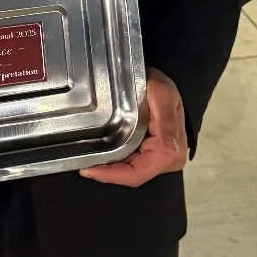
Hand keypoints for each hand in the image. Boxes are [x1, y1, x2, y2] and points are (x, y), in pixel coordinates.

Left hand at [79, 67, 187, 186]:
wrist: (163, 80)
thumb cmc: (162, 86)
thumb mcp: (162, 95)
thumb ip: (165, 123)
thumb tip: (168, 151)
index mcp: (171, 152)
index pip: (137, 174)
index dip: (112, 175)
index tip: (89, 170)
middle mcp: (169, 160)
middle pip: (132, 176)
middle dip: (108, 172)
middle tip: (85, 164)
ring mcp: (162, 160)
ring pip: (130, 172)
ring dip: (111, 168)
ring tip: (90, 159)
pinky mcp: (154, 155)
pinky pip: (132, 164)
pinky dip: (117, 162)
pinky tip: (103, 155)